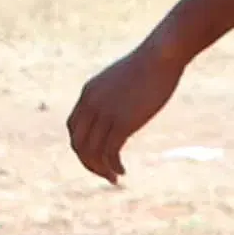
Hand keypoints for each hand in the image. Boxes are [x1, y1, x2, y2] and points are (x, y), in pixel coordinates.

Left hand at [62, 41, 179, 183]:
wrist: (160, 56)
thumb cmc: (148, 65)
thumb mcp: (122, 80)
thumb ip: (115, 95)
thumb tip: (121, 107)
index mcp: (88, 94)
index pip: (73, 127)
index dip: (81, 145)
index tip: (96, 154)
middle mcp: (91, 105)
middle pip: (78, 143)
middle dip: (88, 162)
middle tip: (103, 172)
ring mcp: (105, 114)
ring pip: (92, 152)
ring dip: (101, 169)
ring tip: (113, 178)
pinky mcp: (122, 122)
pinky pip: (110, 153)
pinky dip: (113, 166)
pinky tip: (122, 171)